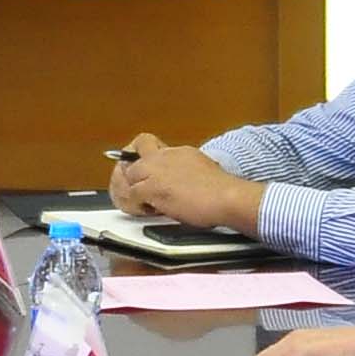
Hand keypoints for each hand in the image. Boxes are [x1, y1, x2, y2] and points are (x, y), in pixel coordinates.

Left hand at [110, 139, 247, 229]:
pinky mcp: (154, 187)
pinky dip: (135, 204)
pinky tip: (147, 210)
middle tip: (134, 187)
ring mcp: (158, 170)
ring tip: (140, 201)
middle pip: (132, 156)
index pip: (147, 146)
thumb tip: (178, 181)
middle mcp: (165, 156)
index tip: (140, 171)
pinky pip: (131, 194)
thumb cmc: (221, 190)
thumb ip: (184, 170)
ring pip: (128, 175)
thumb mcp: (202, 168)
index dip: (140, 158)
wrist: (227, 196)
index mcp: (177, 151)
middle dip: (129, 172)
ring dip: (131, 189)